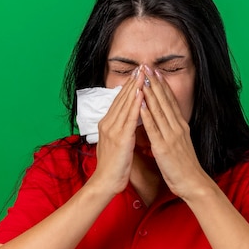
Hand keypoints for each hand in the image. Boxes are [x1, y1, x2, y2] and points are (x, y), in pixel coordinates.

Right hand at [89, 69, 144, 194]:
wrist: (105, 183)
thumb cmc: (113, 166)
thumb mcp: (115, 143)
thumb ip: (119, 130)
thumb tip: (126, 121)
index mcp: (107, 124)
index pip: (119, 101)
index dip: (128, 86)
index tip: (136, 73)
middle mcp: (108, 123)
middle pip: (121, 98)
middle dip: (132, 82)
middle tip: (141, 66)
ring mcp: (113, 130)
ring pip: (125, 104)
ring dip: (134, 87)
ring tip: (142, 73)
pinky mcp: (120, 138)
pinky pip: (129, 118)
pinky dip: (135, 104)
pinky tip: (141, 93)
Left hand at [139, 66, 209, 198]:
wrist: (193, 182)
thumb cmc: (184, 167)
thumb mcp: (180, 144)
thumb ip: (173, 132)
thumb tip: (166, 123)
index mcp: (181, 126)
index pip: (170, 101)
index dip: (163, 86)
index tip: (155, 72)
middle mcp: (177, 127)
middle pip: (165, 101)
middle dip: (155, 83)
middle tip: (147, 67)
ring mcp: (171, 136)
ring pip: (159, 110)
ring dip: (150, 93)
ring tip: (143, 79)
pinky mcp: (164, 147)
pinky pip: (153, 128)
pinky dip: (147, 115)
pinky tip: (140, 104)